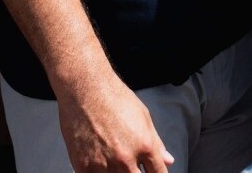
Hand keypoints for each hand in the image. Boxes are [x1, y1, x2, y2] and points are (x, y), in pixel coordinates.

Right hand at [55, 69, 172, 172]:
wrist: (84, 88)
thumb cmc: (113, 97)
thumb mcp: (143, 117)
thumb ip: (156, 143)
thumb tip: (168, 160)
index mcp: (145, 146)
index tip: (151, 171)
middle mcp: (125, 159)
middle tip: (128, 163)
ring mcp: (104, 165)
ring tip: (112, 157)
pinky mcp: (83, 167)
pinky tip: (98, 163)